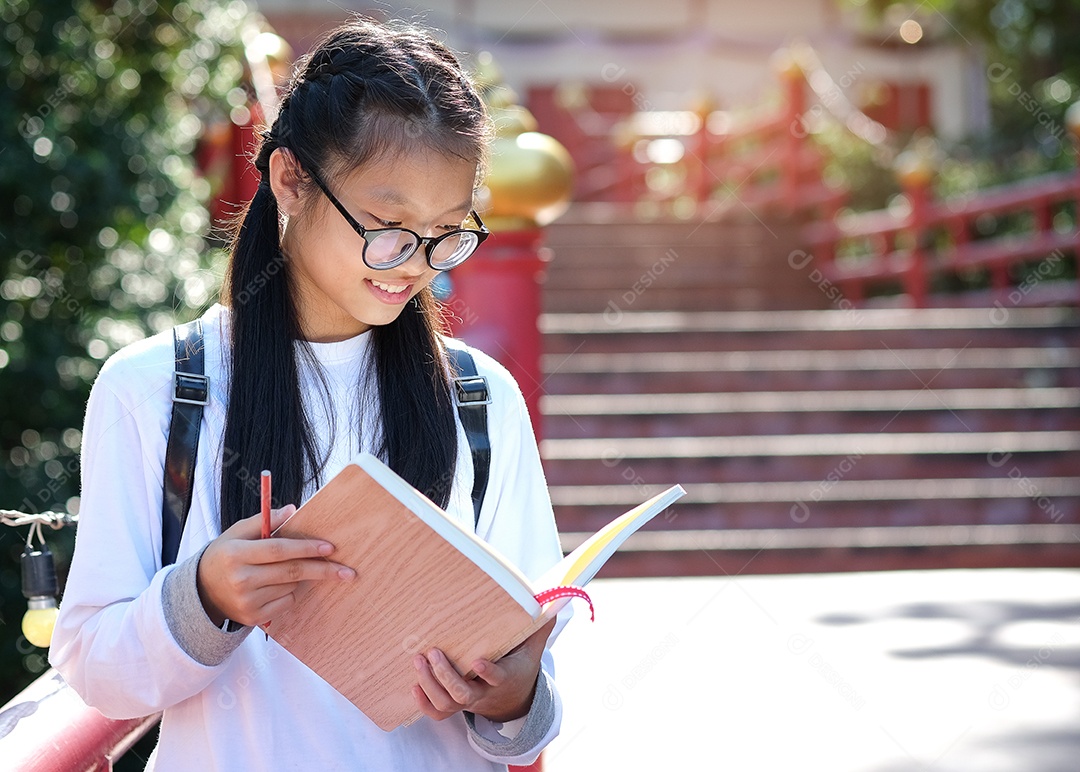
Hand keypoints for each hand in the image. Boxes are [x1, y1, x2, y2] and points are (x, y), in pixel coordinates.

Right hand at [196, 504, 355, 627]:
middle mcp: (241, 579)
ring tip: (293, 570)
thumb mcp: (237, 532)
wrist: (203, 592)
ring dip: (302, 577)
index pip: (279, 550)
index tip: (330, 547)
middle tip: (347, 571)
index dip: (306, 548)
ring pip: (291, 587)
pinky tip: (279, 586)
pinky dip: (291, 593)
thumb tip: (293, 509)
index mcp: (236, 554)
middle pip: (291, 572)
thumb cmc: (226, 555)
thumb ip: (264, 520)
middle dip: (322, 570)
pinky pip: (286, 603)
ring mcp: (247, 602)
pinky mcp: (254, 618)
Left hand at [412, 617, 556, 723]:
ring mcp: (468, 702)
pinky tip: (414, 685)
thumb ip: (539, 628)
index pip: (497, 679)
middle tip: (434, 653)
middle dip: (445, 676)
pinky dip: (424, 703)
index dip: (487, 672)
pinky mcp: (455, 706)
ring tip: (419, 660)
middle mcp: (484, 694)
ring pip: (447, 704)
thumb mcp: (532, 650)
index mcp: (505, 678)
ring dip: (430, 685)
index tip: (476, 660)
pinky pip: (438, 713)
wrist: (511, 700)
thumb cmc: (519, 667)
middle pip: (463, 694)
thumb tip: (554, 604)